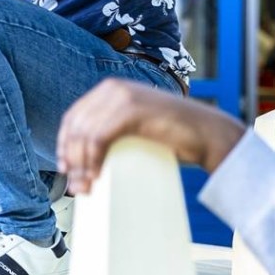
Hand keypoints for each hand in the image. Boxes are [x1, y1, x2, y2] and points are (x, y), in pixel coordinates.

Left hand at [56, 79, 246, 194]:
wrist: (209, 134)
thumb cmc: (174, 136)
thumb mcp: (136, 126)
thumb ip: (113, 129)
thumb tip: (82, 157)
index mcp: (110, 89)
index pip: (73, 117)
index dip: (64, 143)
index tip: (65, 168)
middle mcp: (113, 88)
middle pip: (76, 127)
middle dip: (71, 159)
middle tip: (75, 186)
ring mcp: (123, 96)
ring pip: (85, 135)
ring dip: (81, 165)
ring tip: (86, 187)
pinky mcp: (133, 110)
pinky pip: (100, 137)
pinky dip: (94, 159)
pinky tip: (97, 175)